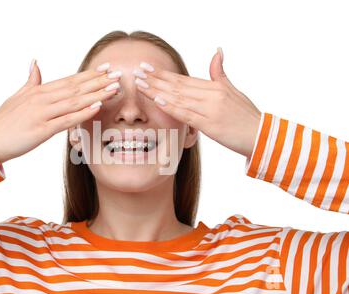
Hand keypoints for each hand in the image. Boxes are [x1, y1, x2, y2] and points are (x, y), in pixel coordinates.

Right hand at [0, 61, 119, 164]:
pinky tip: (97, 107)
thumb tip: (35, 63)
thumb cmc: (4, 120)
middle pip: (76, 88)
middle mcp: (43, 99)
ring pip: (74, 101)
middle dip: (99, 81)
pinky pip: (66, 120)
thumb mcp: (17, 96)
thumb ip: (31, 80)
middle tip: (118, 75)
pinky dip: (82, 113)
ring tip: (114, 89)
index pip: (70, 80)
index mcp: (39, 90)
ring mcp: (43, 113)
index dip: (90, 74)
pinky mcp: (42, 130)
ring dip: (96, 94)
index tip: (107, 68)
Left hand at [135, 49, 261, 159]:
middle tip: (137, 72)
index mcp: (214, 87)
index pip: (183, 79)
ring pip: (178, 98)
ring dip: (157, 91)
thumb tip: (217, 51)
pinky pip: (186, 114)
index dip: (163, 74)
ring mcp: (210, 109)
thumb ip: (220, 73)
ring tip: (141, 85)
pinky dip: (171, 107)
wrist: (261, 136)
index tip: (147, 68)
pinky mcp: (210, 125)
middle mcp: (211, 95)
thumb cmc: (246, 115)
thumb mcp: (233, 90)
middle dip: (155, 79)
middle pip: (177, 86)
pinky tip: (157, 100)